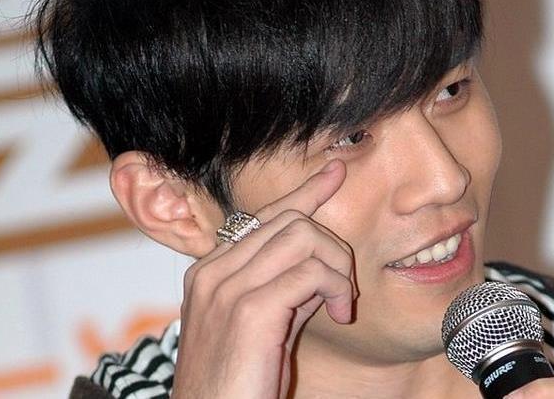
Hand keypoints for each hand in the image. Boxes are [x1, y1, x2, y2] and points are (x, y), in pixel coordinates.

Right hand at [171, 159, 354, 398]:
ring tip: (342, 302)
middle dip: (332, 246)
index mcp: (210, 273)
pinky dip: (336, 286)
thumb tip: (319, 269)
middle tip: (344, 288)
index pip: (264, 216)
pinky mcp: (249, 311)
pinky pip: (311, 272)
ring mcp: (226, 289)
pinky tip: (339, 313)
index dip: (305, 193)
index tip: (335, 174)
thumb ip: (283, 292)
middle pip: (289, 220)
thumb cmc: (239, 384)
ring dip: (337, 265)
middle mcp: (212, 272)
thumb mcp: (260, 329)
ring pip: (302, 235)